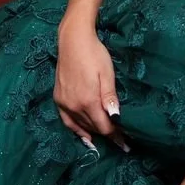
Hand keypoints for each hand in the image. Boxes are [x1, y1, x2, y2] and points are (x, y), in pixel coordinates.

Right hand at [54, 21, 128, 151]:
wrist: (72, 40)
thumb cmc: (94, 54)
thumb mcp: (107, 74)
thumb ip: (110, 98)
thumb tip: (115, 118)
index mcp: (88, 101)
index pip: (104, 126)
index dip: (116, 136)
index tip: (126, 144)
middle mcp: (74, 106)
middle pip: (93, 128)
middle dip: (107, 135)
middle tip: (121, 140)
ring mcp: (64, 103)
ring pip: (81, 126)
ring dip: (94, 132)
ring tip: (107, 139)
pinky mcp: (58, 99)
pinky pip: (67, 121)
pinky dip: (76, 130)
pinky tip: (84, 136)